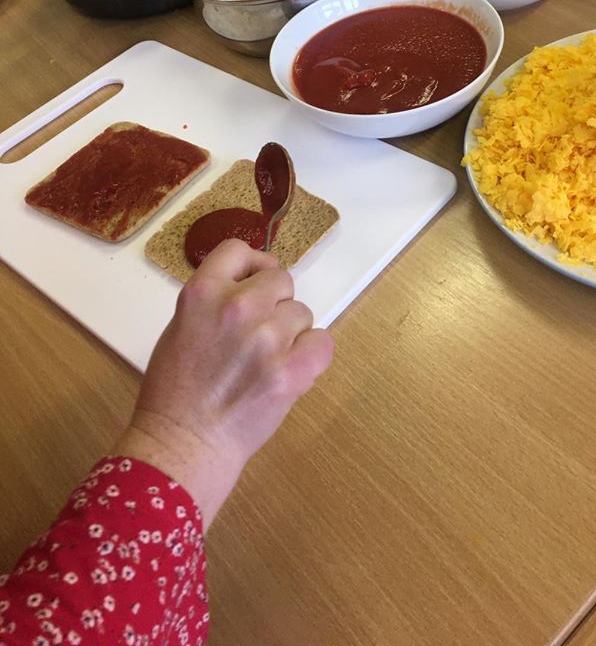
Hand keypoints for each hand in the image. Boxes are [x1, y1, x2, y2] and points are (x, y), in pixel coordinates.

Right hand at [114, 240, 333, 524]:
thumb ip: (213, 302)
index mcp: (202, 293)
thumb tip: (251, 287)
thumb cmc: (174, 392)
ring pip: (302, 313)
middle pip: (281, 280)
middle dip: (274, 303)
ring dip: (291, 333)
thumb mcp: (180, 327)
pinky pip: (323, 341)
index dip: (251, 265)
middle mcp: (237, 307)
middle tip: (259, 333)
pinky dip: (312, 355)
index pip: (238, 250)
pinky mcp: (291, 370)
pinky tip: (291, 370)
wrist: (182, 444)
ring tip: (267, 361)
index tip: (253, 282)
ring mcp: (267, 338)